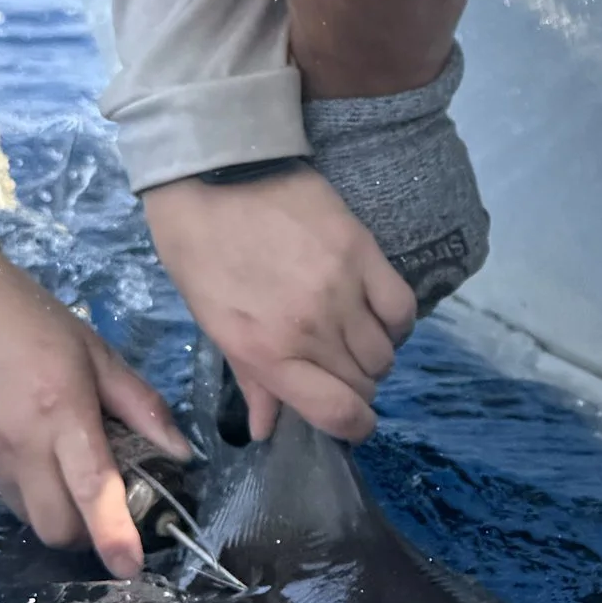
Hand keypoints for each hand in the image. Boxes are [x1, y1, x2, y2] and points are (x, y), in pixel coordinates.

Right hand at [0, 241, 184, 575]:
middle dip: (82, 533)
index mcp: (62, 411)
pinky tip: (17, 439)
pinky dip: (19, 482)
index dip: (112, 536)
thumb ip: (141, 406)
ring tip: (55, 463)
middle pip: (55, 527)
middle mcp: (19, 442)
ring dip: (51, 507)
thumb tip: (182, 453)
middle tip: (96, 508)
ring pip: (25, 514)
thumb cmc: (29, 319)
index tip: (129, 567)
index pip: (92, 489)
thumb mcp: (95, 352)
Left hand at [141, 168, 414, 444]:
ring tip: (353, 341)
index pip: (338, 413)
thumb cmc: (199, 250)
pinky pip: (402, 308)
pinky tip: (376, 316)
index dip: (353, 428)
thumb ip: (251, 378)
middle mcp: (311, 329)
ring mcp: (342, 290)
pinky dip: (395, 323)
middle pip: (365, 384)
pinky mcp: (364, 252)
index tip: (351, 422)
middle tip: (338, 372)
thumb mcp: (213, 323)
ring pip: (386, 352)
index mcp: (267, 352)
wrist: (212, 172)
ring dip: (374, 357)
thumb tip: (268, 430)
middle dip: (355, 389)